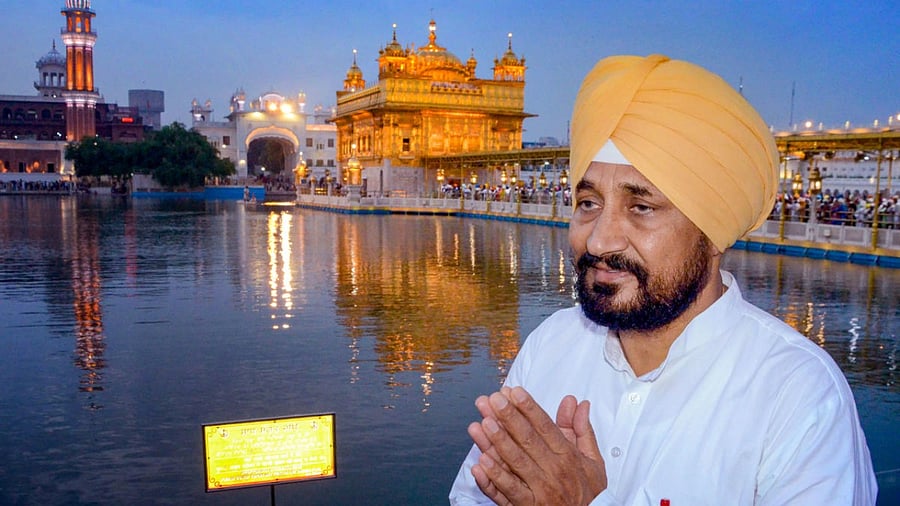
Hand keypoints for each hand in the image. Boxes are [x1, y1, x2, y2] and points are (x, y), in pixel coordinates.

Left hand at [468, 386, 606, 504]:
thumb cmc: (589, 494)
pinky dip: (493, 479)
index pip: (545, 427)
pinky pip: (507, 492)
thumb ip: (582, 430)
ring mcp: (539, 490)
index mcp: (568, 456)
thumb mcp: (593, 461)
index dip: (529, 408)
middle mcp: (553, 471)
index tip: (515, 392)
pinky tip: (480, 464)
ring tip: (483, 423)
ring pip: (515, 463)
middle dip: (509, 418)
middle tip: (494, 400)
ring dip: (498, 442)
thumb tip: (578, 403)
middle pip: (528, 440)